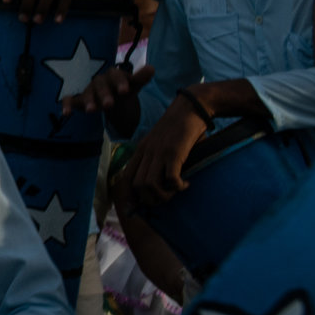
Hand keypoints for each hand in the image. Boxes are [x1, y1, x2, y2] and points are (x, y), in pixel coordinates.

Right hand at [63, 63, 153, 138]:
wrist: (109, 95)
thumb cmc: (121, 89)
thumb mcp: (133, 85)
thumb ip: (140, 78)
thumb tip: (152, 68)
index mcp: (113, 76)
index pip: (116, 75)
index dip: (120, 82)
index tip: (124, 91)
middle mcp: (99, 81)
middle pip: (101, 85)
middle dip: (104, 94)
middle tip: (109, 105)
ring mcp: (88, 90)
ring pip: (87, 93)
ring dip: (89, 100)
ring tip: (91, 111)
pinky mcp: (77, 99)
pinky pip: (69, 99)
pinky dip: (67, 105)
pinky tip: (66, 113)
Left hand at [114, 96, 210, 216]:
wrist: (189, 108)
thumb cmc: (178, 128)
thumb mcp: (161, 143)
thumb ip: (157, 159)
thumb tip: (161, 182)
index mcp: (140, 151)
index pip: (125, 177)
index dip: (129, 195)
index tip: (139, 206)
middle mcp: (146, 152)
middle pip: (136, 185)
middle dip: (149, 200)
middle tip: (165, 199)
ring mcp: (158, 152)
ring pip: (149, 185)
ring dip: (163, 196)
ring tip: (175, 192)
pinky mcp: (174, 152)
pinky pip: (170, 178)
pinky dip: (177, 187)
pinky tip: (186, 184)